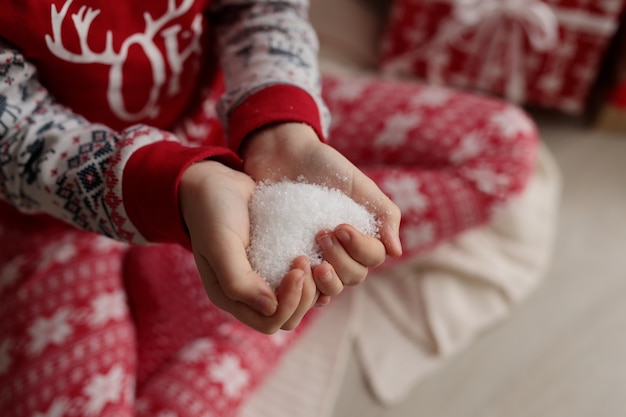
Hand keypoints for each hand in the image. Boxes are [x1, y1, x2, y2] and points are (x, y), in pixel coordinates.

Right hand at [179, 160, 317, 332]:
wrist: (217, 182)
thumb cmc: (213, 211)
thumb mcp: (220, 244)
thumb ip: (238, 280)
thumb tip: (269, 308)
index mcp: (230, 297)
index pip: (269, 322)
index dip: (289, 302)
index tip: (296, 267)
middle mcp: (249, 294)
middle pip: (288, 317)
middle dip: (303, 295)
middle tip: (305, 259)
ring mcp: (266, 279)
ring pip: (300, 302)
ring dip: (312, 286)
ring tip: (311, 255)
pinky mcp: (279, 262)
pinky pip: (304, 281)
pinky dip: (315, 274)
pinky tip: (319, 254)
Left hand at [242, 123, 401, 294]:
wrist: (285, 157)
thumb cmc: (326, 167)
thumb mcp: (359, 185)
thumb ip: (384, 214)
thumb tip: (396, 252)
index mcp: (363, 235)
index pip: (373, 257)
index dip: (359, 248)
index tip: (340, 226)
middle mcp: (344, 253)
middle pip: (354, 275)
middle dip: (340, 259)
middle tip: (321, 234)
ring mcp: (319, 259)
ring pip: (333, 287)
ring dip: (326, 279)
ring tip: (308, 258)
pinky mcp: (294, 263)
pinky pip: (305, 289)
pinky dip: (306, 290)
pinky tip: (297, 279)